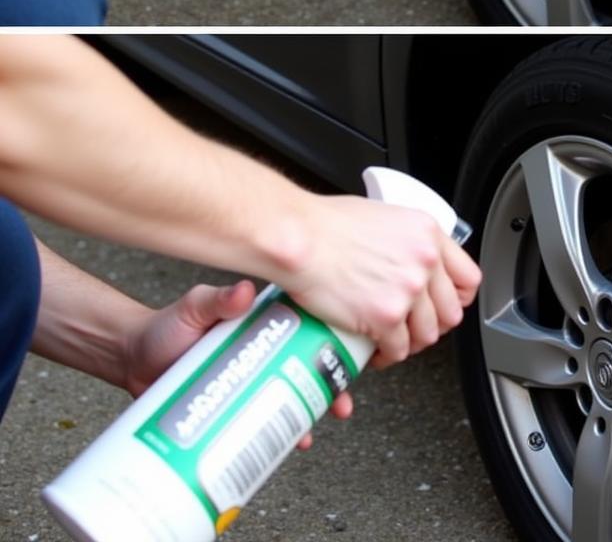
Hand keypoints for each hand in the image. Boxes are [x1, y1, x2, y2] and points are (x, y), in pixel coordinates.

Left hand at [121, 279, 352, 450]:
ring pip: (292, 399)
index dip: (336, 344)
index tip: (353, 358)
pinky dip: (277, 436)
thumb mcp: (194, 307)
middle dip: (332, 388)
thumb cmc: (167, 326)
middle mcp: (266, 351)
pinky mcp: (234, 408)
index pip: (312, 329)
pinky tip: (284, 446)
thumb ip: (217, 300)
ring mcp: (252, 381)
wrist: (131, 359)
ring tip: (310, 432)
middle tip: (342, 405)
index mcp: (266, 322)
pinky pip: (263, 424)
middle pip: (311, 369)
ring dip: (309, 416)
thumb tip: (243, 292)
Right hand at [280, 194, 482, 366]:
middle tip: (412, 327)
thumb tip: (408, 259)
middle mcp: (425, 261)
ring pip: (428, 335)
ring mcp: (408, 290)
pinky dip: (387, 356)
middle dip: (432, 325)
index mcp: (428, 234)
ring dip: (410, 343)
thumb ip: (405, 241)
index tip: (444, 305)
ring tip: (392, 341)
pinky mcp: (386, 316)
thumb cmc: (326, 225)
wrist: (298, 238)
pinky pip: (399, 350)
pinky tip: (374, 351)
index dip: (457, 298)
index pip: (468, 277)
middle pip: (451, 312)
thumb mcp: (384, 217)